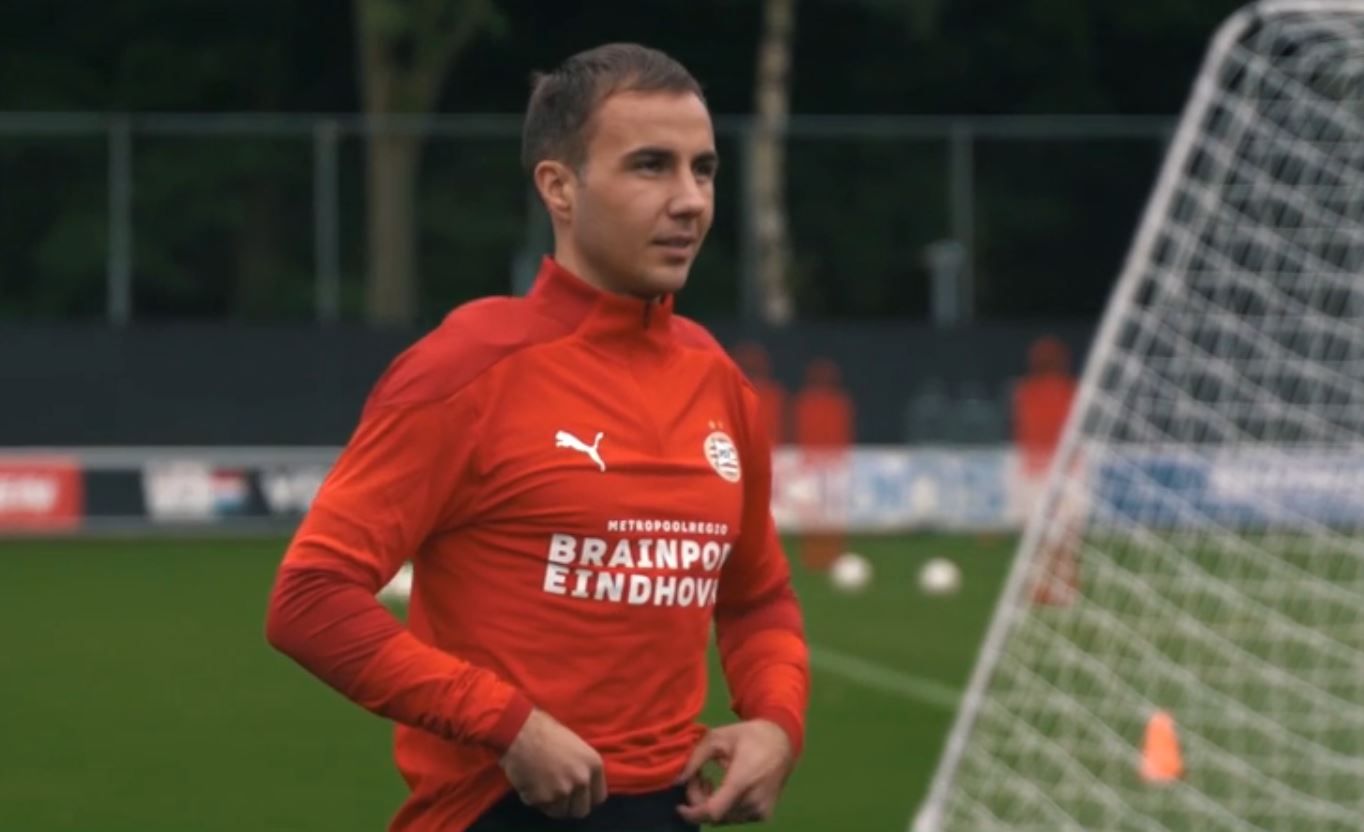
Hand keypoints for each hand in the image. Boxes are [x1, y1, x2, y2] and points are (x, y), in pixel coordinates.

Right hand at [499, 708, 606, 818]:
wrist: (520, 729)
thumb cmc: (546, 730)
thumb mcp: (576, 745)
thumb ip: (582, 768)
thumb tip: (583, 784)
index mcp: (594, 765)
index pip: (598, 797)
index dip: (586, 797)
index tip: (577, 795)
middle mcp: (581, 781)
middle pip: (580, 810)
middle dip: (570, 805)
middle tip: (558, 795)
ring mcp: (562, 792)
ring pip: (559, 812)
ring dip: (551, 803)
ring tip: (541, 786)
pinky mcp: (542, 799)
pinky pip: (539, 807)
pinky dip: (534, 799)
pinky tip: (529, 782)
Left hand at [676, 720, 793, 824]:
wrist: (782, 742)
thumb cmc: (749, 736)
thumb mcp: (718, 737)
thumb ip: (695, 758)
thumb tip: (677, 780)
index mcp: (742, 780)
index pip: (713, 811)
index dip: (692, 814)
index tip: (679, 806)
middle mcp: (753, 801)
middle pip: (714, 815)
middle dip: (698, 799)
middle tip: (697, 777)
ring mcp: (761, 811)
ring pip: (723, 819)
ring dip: (710, 804)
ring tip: (710, 781)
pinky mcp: (764, 815)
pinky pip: (735, 818)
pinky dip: (723, 808)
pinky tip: (723, 789)